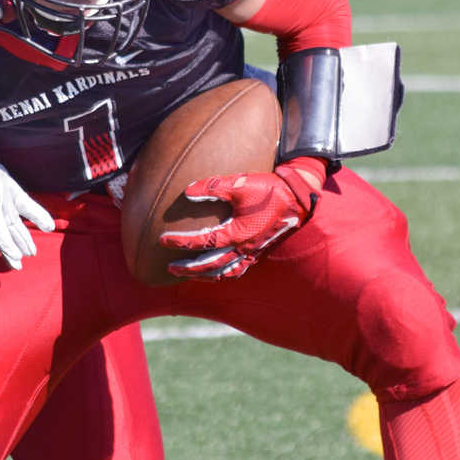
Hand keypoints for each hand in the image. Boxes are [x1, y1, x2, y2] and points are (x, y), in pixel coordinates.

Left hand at [159, 161, 319, 279]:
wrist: (297, 198)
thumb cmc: (268, 190)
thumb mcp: (238, 184)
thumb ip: (212, 187)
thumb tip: (187, 191)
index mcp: (237, 233)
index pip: (203, 241)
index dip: (181, 242)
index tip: (162, 239)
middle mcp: (244, 248)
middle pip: (210, 265)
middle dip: (188, 268)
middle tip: (169, 267)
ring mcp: (252, 253)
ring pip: (224, 272)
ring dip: (203, 275)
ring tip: (187, 274)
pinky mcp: (257, 252)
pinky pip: (237, 270)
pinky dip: (223, 275)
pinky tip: (214, 273)